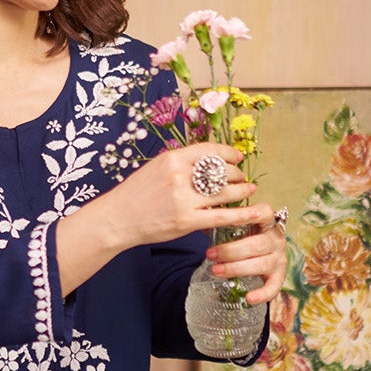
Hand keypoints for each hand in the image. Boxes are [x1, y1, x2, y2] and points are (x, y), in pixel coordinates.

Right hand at [103, 142, 257, 247]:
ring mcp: (183, 199)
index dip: (229, 153)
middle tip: (242, 177)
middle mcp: (180, 176)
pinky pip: (221, 215)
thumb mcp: (156, 168)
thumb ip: (180, 164)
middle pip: (221, 170)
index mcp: (173, 158)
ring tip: (249, 189)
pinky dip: (240, 214)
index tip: (238, 157)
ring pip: (224, 192)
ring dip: (242, 190)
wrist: (117, 219)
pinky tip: (253, 213)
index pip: (210, 150)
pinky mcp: (186, 221)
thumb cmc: (135, 194)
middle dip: (237, 173)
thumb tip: (207, 161)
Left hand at [205, 204, 287, 303]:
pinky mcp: (279, 276)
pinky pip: (273, 287)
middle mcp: (276, 239)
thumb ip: (221, 220)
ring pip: (261, 264)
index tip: (233, 218)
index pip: (265, 212)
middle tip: (210, 254)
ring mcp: (279, 258)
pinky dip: (262, 294)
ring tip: (216, 271)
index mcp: (266, 222)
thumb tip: (196, 215)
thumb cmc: (242, 236)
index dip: (251, 214)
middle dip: (231, 250)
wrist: (255, 256)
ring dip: (237, 269)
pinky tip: (249, 298)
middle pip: (257, 244)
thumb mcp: (233, 226)